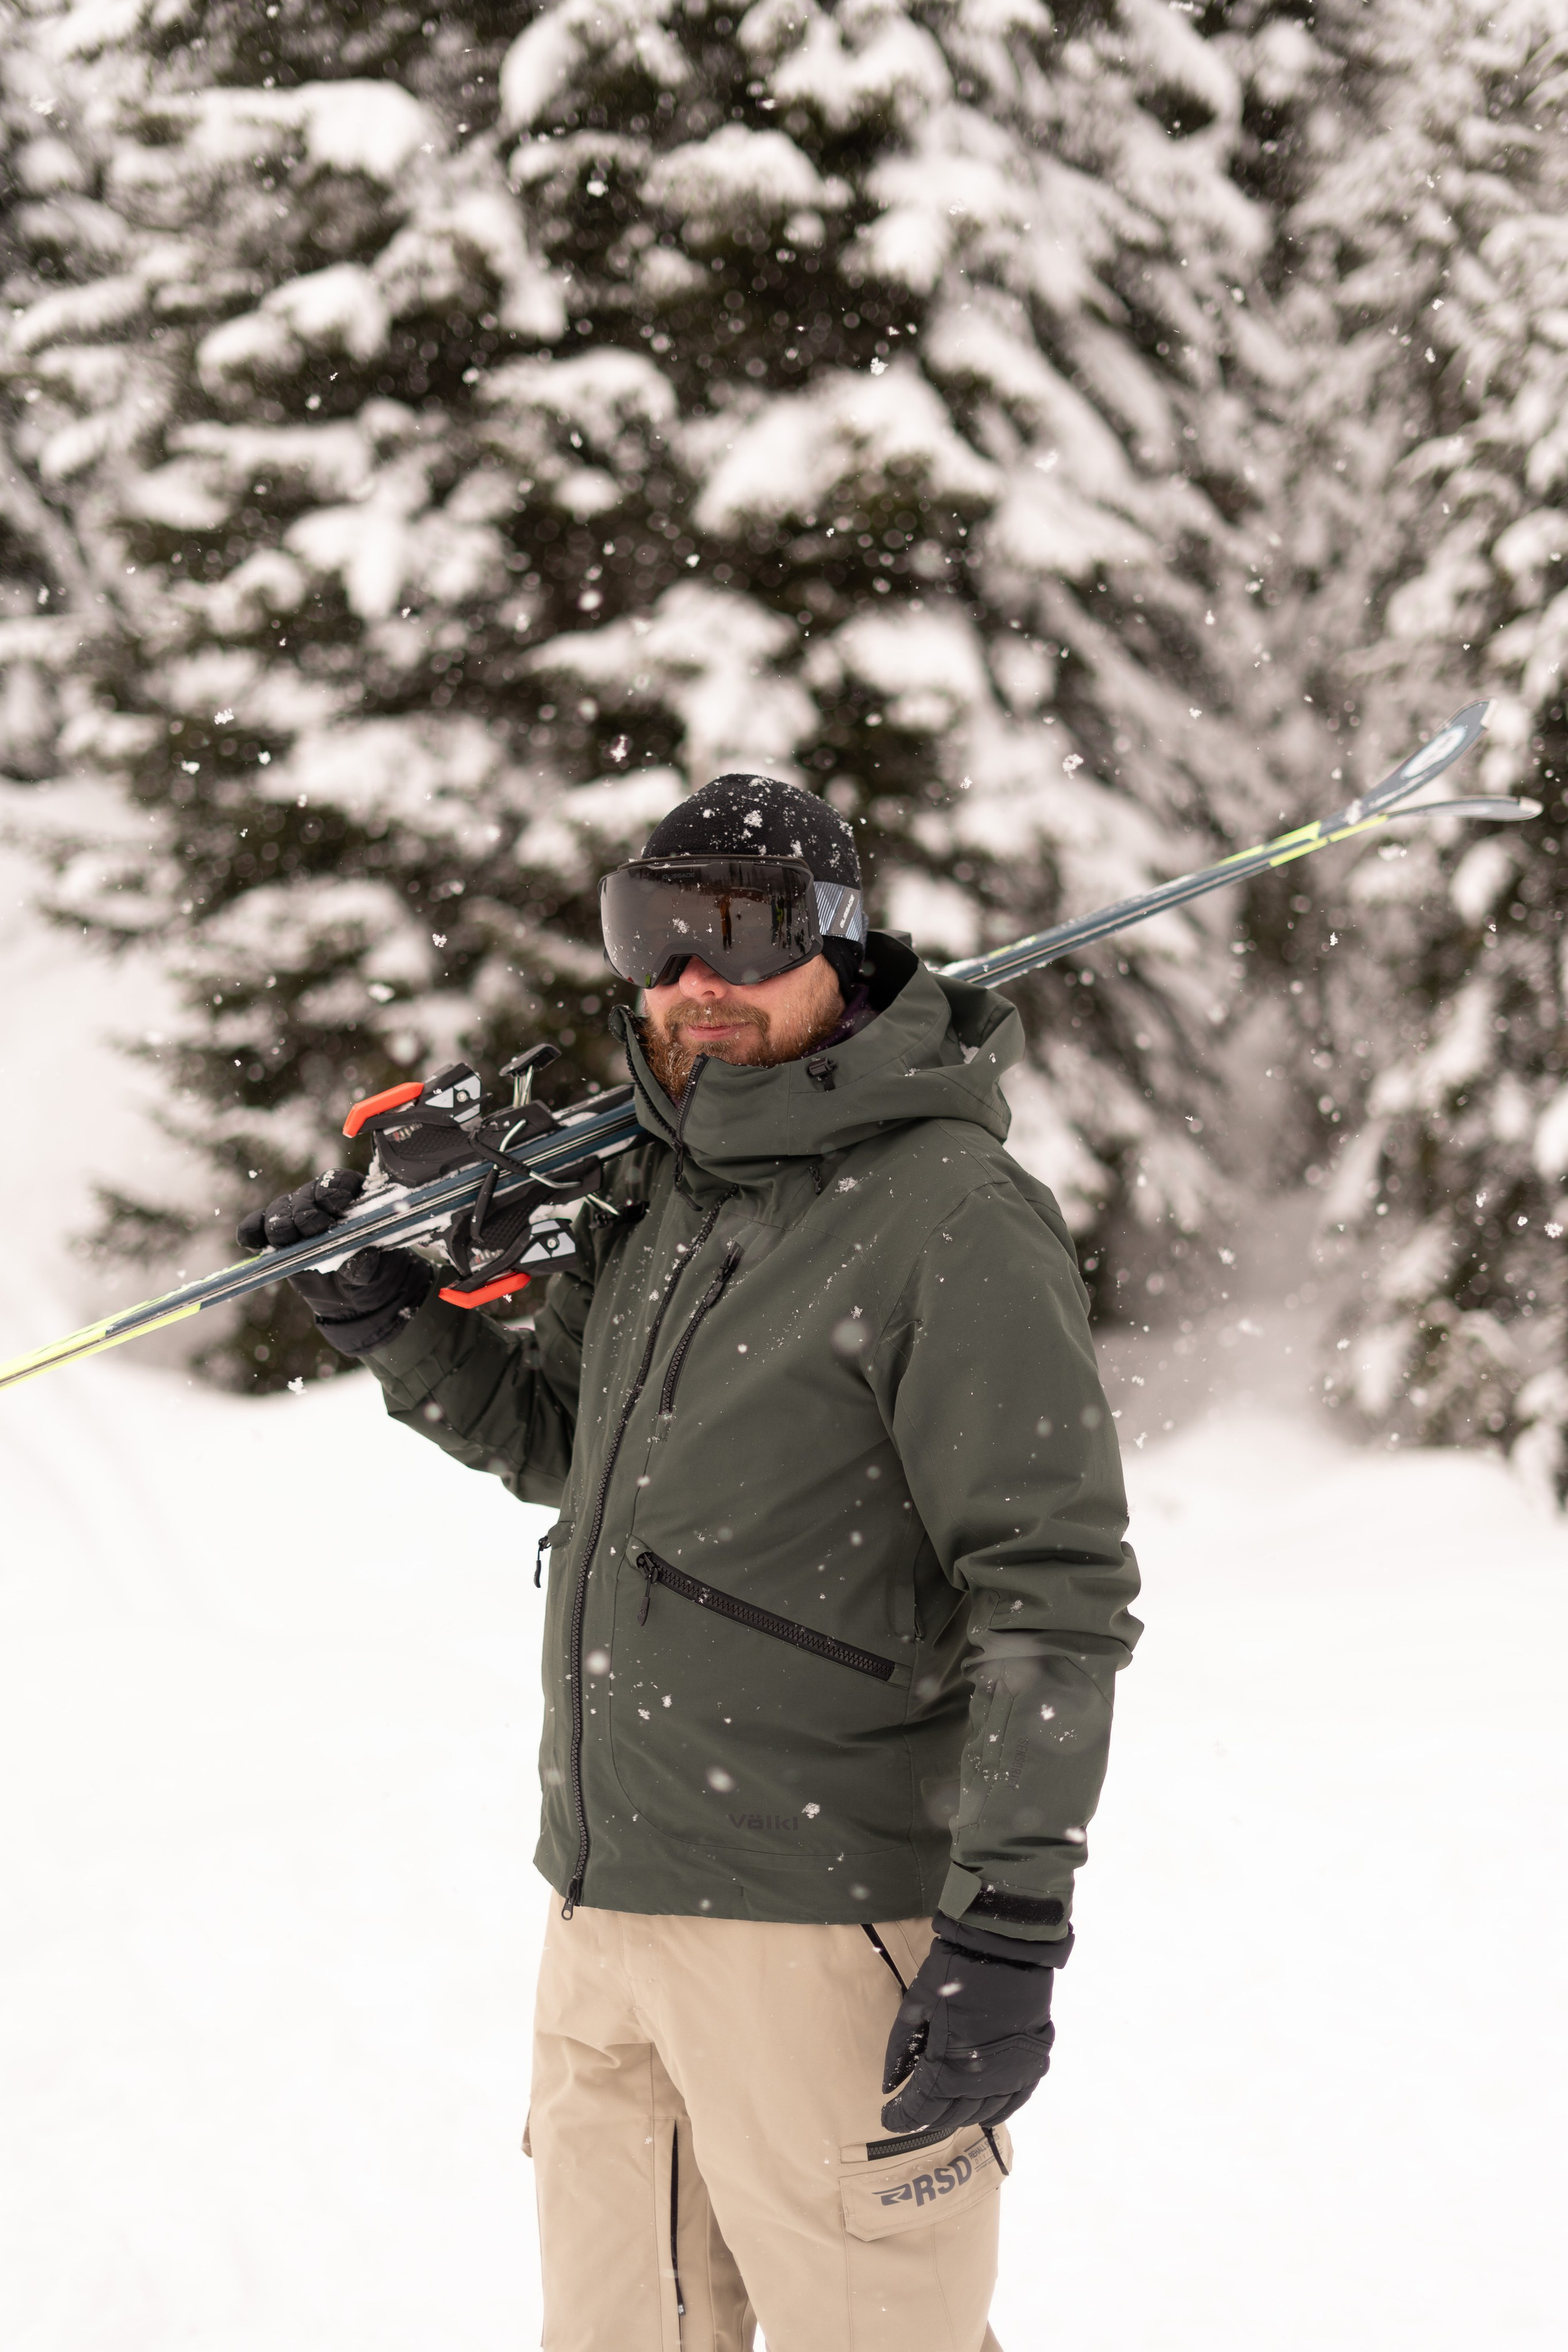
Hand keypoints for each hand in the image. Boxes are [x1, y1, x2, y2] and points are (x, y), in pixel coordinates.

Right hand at [237, 1172, 429, 1354]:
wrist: (350, 1295)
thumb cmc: (369, 1272)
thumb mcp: (375, 1270)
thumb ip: (367, 1263)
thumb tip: (363, 1255)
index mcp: (353, 1197)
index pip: (340, 1182)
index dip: (334, 1190)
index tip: (334, 1205)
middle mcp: (320, 1201)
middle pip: (305, 1195)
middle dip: (305, 1212)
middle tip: (311, 1228)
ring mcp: (294, 1215)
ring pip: (279, 1209)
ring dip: (280, 1224)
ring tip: (286, 1240)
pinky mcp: (273, 1236)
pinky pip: (255, 1226)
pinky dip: (251, 1232)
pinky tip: (251, 1241)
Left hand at [880, 1916, 1061, 2137]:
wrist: (1006, 1949)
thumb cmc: (954, 1972)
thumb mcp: (916, 2005)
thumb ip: (900, 2049)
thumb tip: (889, 2085)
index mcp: (949, 2069)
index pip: (920, 2110)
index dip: (901, 2118)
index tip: (887, 2117)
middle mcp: (982, 2083)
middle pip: (949, 2116)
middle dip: (926, 2117)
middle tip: (910, 2110)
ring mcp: (1011, 2077)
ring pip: (980, 2113)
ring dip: (957, 2115)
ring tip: (941, 2109)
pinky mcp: (1031, 2066)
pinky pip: (1013, 2102)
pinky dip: (994, 2111)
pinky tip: (982, 2110)